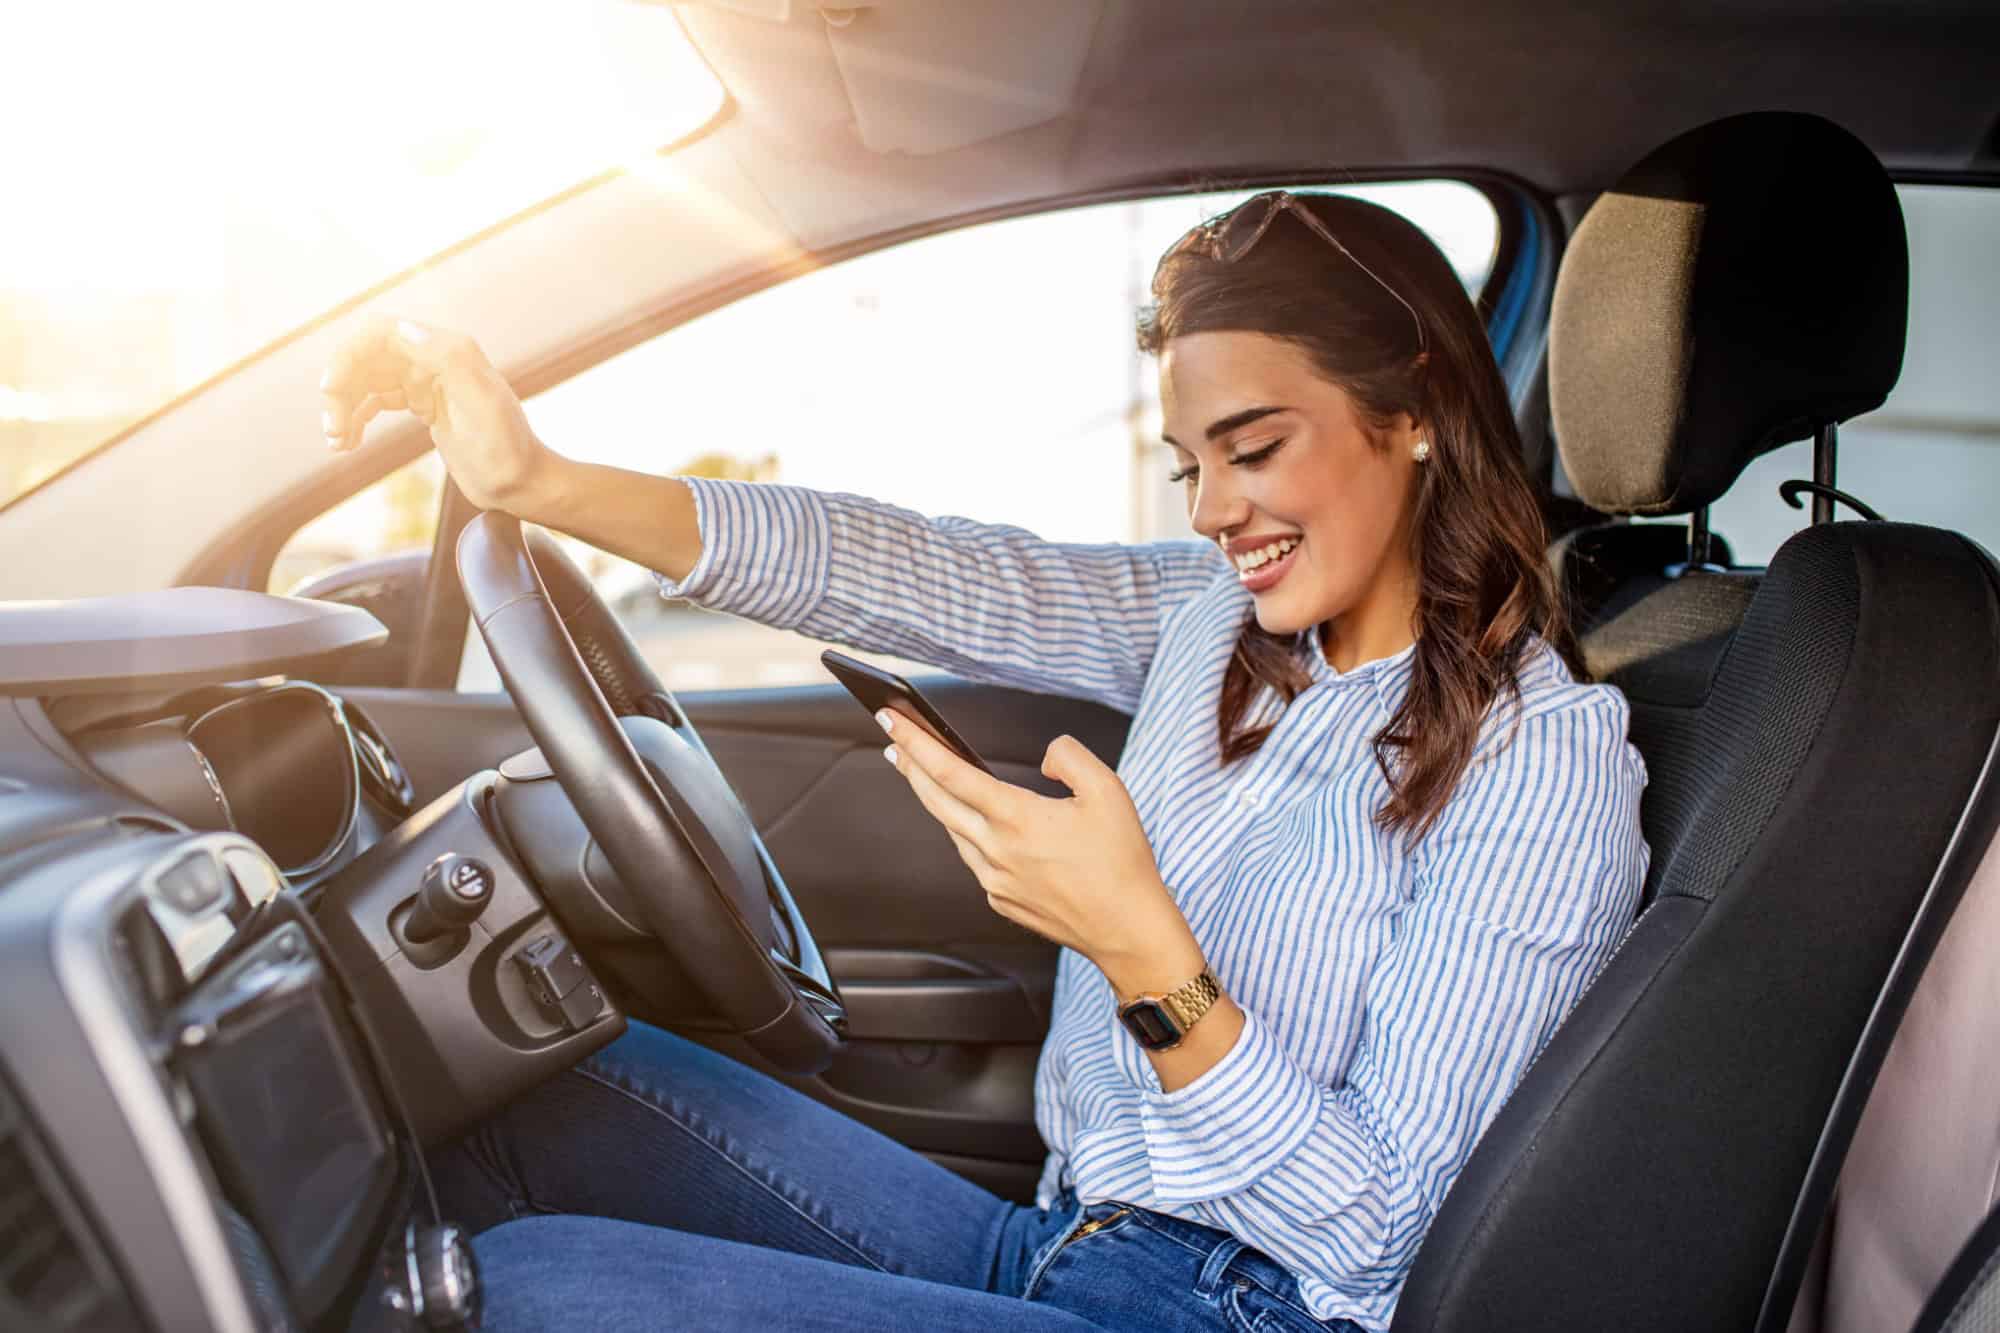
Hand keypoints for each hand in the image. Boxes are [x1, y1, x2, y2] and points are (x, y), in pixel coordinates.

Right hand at [319, 316, 549, 512]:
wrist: (523, 484)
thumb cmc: (507, 448)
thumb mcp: (482, 404)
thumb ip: (449, 361)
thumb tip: (404, 328)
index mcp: (448, 349)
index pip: (380, 333)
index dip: (349, 355)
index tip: (331, 388)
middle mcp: (435, 358)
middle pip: (366, 358)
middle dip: (341, 389)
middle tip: (332, 429)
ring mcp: (428, 382)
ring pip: (366, 380)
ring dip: (344, 406)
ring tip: (337, 442)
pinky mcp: (424, 405)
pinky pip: (376, 400)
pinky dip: (356, 418)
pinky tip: (347, 443)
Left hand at [878, 710, 1203, 993]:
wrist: (1127, 929)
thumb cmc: (1121, 862)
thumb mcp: (1108, 790)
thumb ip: (1068, 757)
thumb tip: (1043, 759)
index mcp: (1017, 818)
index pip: (951, 772)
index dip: (917, 743)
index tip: (891, 720)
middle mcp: (996, 851)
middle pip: (936, 801)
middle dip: (910, 767)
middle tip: (894, 741)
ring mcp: (994, 881)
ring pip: (954, 831)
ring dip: (937, 800)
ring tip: (927, 776)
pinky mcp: (1001, 901)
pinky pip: (976, 860)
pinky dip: (970, 835)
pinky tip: (978, 824)